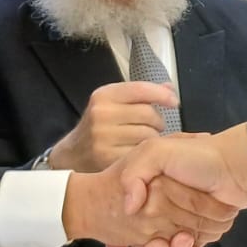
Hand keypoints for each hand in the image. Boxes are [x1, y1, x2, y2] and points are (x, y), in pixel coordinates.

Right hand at [47, 80, 175, 171]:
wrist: (72, 154)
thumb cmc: (99, 125)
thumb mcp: (113, 103)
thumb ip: (141, 94)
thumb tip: (170, 88)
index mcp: (103, 95)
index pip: (141, 90)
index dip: (162, 95)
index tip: (174, 102)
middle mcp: (101, 114)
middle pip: (149, 114)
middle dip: (158, 121)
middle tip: (154, 127)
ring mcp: (103, 138)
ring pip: (148, 136)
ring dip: (153, 139)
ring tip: (144, 140)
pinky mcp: (107, 159)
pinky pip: (141, 154)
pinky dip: (145, 154)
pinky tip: (139, 153)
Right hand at [118, 124, 246, 246]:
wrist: (236, 167)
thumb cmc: (198, 156)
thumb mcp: (156, 151)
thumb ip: (133, 175)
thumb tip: (128, 208)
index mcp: (148, 190)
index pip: (129, 221)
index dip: (129, 234)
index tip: (137, 238)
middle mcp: (162, 207)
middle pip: (146, 240)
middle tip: (159, 244)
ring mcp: (180, 221)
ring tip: (183, 241)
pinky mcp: (198, 232)